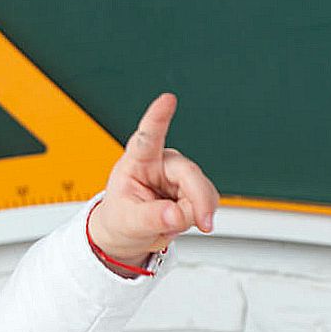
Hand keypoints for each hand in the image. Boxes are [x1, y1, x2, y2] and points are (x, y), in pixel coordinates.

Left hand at [88, 93, 218, 269]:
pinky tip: (183, 218)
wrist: (129, 231)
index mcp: (138, 161)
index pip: (147, 137)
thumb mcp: (128, 221)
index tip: (167, 100)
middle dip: (199, 200)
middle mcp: (162, 161)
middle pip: (189, 173)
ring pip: (204, 190)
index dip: (158, 116)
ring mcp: (180, 173)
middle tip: (203, 222)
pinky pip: (208, 201)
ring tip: (172, 222)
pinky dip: (200, 215)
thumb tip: (176, 215)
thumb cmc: (122, 218)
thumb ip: (151, 217)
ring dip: (196, 212)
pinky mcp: (194, 186)